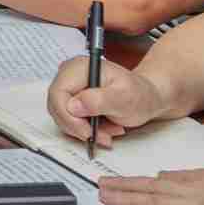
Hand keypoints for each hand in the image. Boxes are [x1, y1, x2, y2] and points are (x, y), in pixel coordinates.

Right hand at [46, 54, 168, 149]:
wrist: (146, 97)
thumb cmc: (139, 94)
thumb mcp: (124, 98)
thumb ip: (99, 100)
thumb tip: (73, 106)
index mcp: (80, 68)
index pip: (58, 94)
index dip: (68, 116)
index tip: (88, 132)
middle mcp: (70, 74)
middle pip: (57, 106)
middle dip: (79, 127)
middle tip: (103, 136)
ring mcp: (69, 87)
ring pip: (62, 116)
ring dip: (84, 130)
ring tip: (109, 131)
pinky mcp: (71, 99)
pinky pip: (68, 119)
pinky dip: (85, 129)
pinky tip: (103, 128)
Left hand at [98, 170, 203, 204]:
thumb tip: (176, 177)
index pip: (165, 180)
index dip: (141, 181)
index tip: (123, 180)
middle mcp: (194, 190)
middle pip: (151, 188)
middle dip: (124, 187)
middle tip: (100, 184)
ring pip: (152, 202)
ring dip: (125, 199)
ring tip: (103, 197)